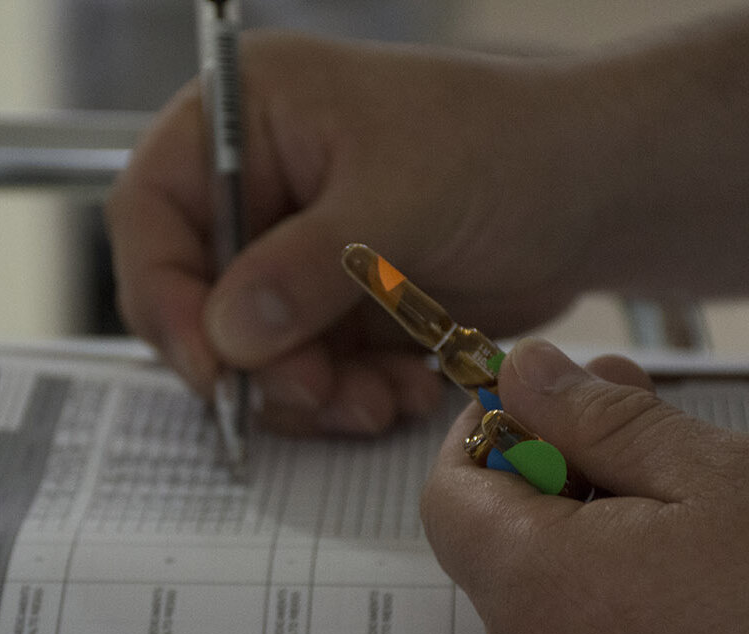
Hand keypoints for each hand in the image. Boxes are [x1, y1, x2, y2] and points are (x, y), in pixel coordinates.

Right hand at [106, 33, 606, 434]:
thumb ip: (304, 269)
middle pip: (195, 295)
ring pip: (254, 351)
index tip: (211, 366)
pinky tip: (404, 390)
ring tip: (376, 399)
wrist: (596, 191)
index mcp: (246, 118)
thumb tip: (225, 337)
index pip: (152, 210)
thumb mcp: (400, 200)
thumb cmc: (508, 150)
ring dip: (308, 393)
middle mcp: (259, 185)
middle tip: (313, 394)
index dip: (164, 294)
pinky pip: (309, 372)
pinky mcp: (337, 305)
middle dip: (253, 361)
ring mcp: (297, 251)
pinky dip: (348, 397)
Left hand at [422, 337, 748, 633]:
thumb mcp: (727, 473)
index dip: (486, 438)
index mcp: (548, 596)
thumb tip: (524, 376)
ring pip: (547, 615)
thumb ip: (602, 421)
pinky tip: (702, 595)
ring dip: (592, 550)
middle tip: (639, 434)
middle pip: (499, 557)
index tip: (542, 405)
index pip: (448, 500)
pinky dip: (619, 621)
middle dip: (554, 482)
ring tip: (692, 518)